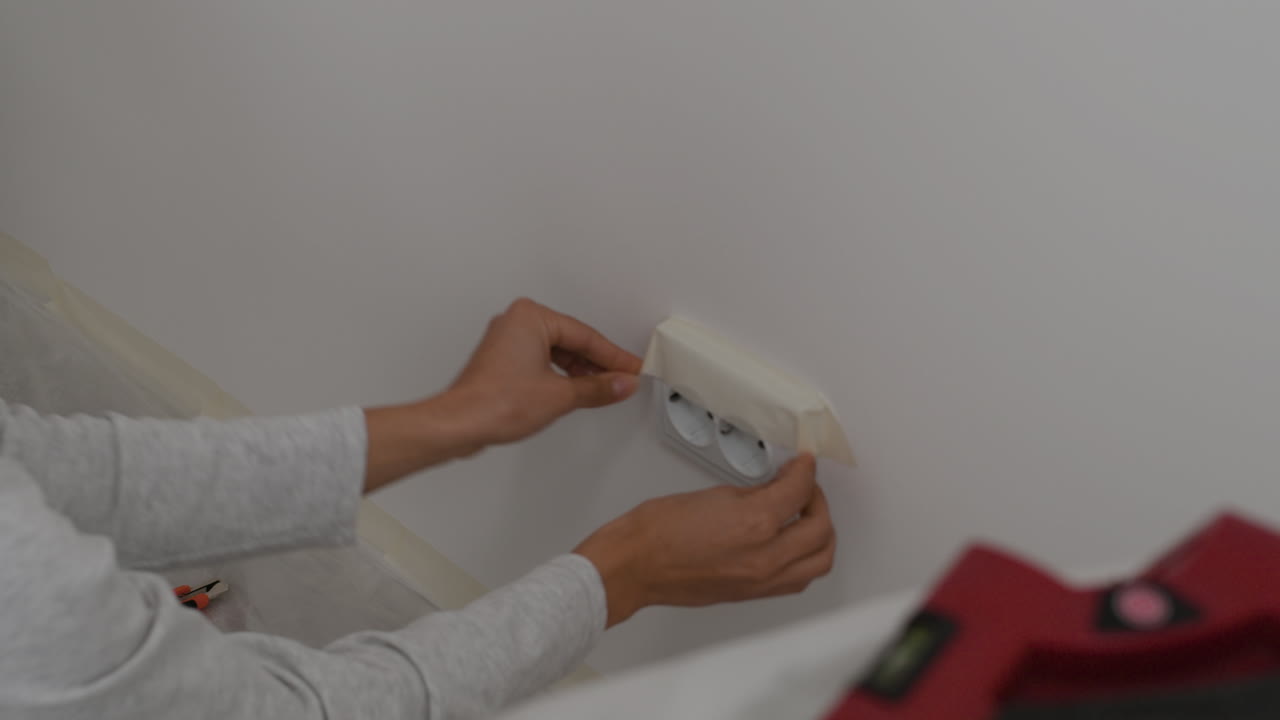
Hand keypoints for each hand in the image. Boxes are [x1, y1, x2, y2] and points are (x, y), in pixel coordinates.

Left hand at [362, 298, 640, 490]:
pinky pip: (542, 361)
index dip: (613, 356)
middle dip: (598, 363)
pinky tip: (576, 390)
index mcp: (530, 318)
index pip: (585, 336)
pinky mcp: (502, 360)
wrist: (460, 423)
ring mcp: (507, 341)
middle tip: (622, 378)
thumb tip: (620, 384)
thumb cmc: (493, 403)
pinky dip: (561, 375)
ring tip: (604, 388)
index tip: (631, 368)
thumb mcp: (560, 396)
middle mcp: (516, 322)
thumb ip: (597, 388)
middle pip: (572, 341)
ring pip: (557, 352)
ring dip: (580, 371)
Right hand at [574, 454, 834, 626]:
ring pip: (820, 560)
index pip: (800, 491)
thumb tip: (777, 490)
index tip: (803, 463)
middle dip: (818, 501)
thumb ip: (754, 494)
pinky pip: (799, 579)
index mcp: (755, 525)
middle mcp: (766, 557)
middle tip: (804, 486)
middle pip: (822, 529)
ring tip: (805, 516)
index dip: (805, 470)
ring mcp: (762, 581)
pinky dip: (806, 559)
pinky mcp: (754, 594)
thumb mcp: (715, 495)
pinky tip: (794, 544)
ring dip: (821, 535)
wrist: (635, 566)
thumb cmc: (659, 531)